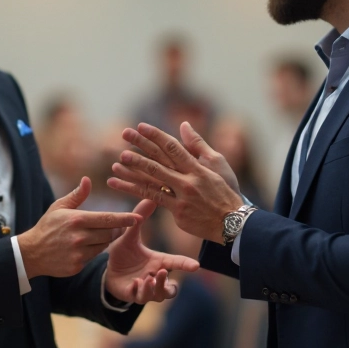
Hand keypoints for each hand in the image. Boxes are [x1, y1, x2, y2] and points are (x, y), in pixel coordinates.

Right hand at [18, 177, 139, 278]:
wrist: (31, 253)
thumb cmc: (47, 226)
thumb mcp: (59, 207)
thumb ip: (76, 195)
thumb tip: (88, 180)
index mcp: (77, 220)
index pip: (108, 219)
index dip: (125, 219)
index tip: (138, 218)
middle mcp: (79, 237)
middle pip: (110, 234)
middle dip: (116, 229)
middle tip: (117, 226)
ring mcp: (78, 253)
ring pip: (104, 246)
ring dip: (105, 240)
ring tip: (95, 235)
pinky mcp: (77, 265)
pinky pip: (94, 257)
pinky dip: (94, 251)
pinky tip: (84, 246)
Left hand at [104, 199, 199, 303]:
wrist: (109, 271)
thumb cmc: (124, 254)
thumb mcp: (130, 236)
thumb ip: (139, 219)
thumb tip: (150, 198)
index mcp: (158, 262)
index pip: (176, 263)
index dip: (186, 264)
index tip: (196, 265)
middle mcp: (155, 277)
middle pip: (170, 287)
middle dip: (167, 282)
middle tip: (161, 272)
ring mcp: (146, 289)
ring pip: (158, 296)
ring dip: (154, 289)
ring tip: (146, 279)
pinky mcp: (133, 295)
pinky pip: (140, 298)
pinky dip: (139, 292)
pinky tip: (134, 284)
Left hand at [107, 122, 243, 243]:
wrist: (233, 223)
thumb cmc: (226, 190)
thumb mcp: (218, 164)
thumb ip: (198, 144)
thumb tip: (184, 124)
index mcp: (197, 167)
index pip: (173, 147)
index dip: (156, 135)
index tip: (140, 126)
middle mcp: (187, 181)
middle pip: (158, 162)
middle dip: (140, 147)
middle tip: (124, 135)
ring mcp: (181, 198)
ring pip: (151, 182)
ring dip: (131, 172)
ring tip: (116, 164)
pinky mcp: (176, 212)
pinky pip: (152, 199)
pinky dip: (134, 191)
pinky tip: (118, 185)